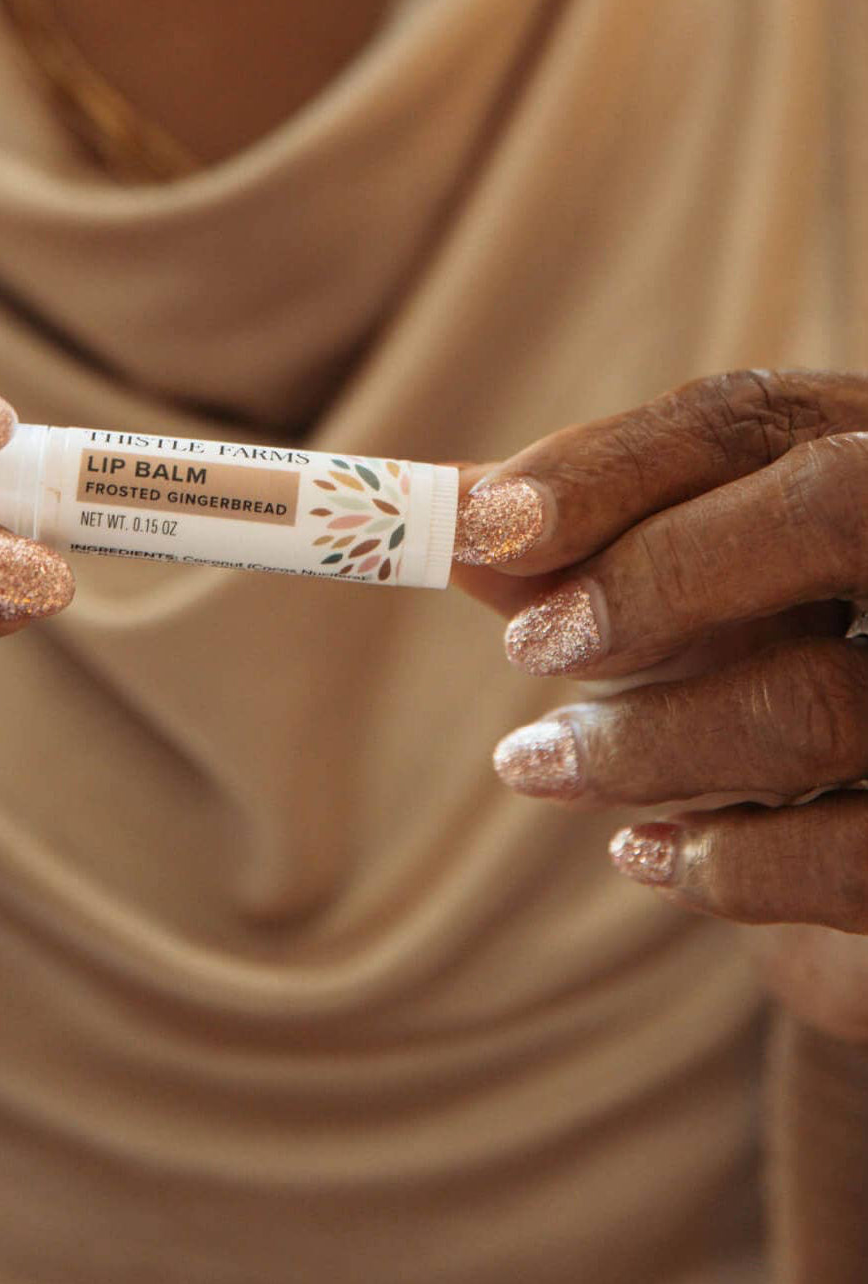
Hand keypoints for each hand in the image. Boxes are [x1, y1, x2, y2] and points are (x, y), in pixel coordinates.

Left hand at [451, 368, 867, 1041]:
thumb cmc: (787, 667)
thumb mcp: (706, 590)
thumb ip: (593, 549)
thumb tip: (454, 518)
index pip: (761, 419)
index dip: (611, 466)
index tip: (483, 528)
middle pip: (833, 508)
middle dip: (657, 576)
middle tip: (530, 646)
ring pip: (811, 705)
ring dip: (638, 746)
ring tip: (533, 763)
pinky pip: (843, 858)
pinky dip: (720, 864)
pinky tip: (641, 852)